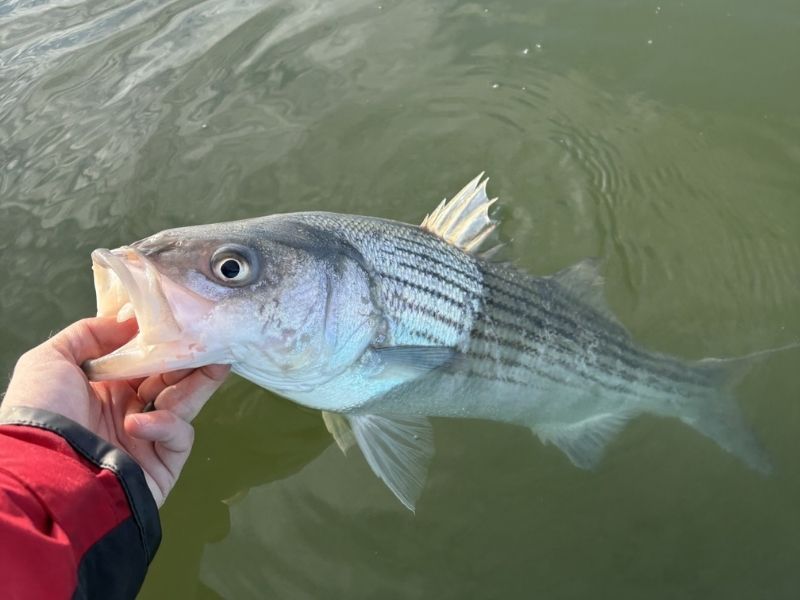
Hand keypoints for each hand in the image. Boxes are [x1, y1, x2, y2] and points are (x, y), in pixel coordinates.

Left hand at [2, 317, 229, 505]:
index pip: (146, 363)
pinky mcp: (162, 465)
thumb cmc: (43, 412)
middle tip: (214, 340)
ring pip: (184, 405)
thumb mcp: (50, 359)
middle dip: (192, 361)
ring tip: (213, 362)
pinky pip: (178, 437)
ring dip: (196, 384)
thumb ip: (90, 333)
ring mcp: (146, 440)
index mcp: (105, 390)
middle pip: (172, 381)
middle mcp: (128, 413)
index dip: (165, 345)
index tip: (185, 325)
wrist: (43, 471)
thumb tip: (132, 320)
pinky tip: (137, 424)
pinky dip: (166, 426)